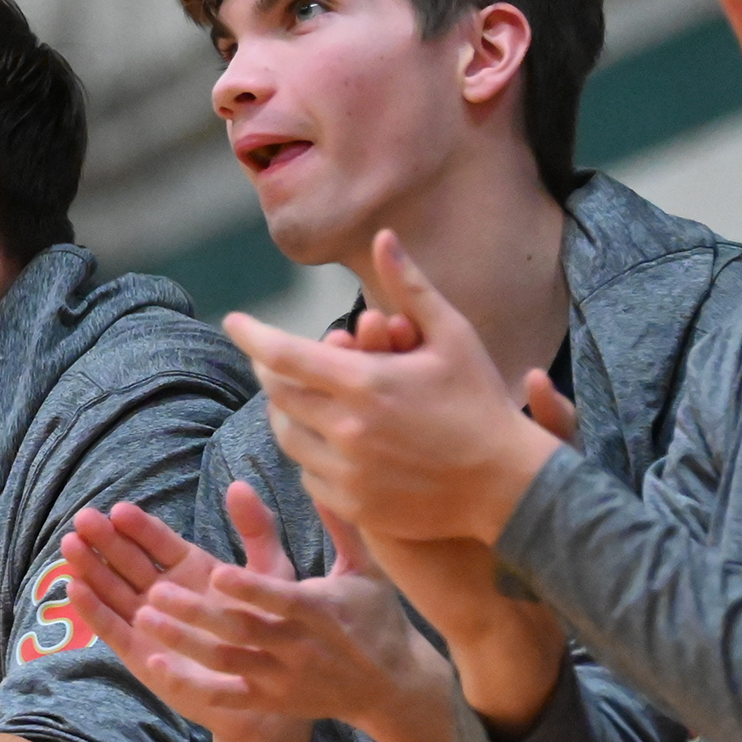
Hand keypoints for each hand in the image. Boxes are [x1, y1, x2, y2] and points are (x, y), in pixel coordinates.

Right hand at [62, 497, 315, 741]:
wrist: (268, 689)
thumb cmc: (272, 630)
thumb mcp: (270, 574)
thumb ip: (257, 530)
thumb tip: (238, 485)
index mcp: (192, 570)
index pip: (159, 542)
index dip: (139, 527)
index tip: (120, 510)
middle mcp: (166, 593)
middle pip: (128, 562)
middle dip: (106, 541)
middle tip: (84, 520)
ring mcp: (149, 623)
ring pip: (114, 590)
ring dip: (91, 569)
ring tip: (71, 546)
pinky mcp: (140, 653)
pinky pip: (112, 628)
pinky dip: (93, 610)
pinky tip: (76, 588)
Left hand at [241, 232, 565, 545]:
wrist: (507, 485)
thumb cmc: (482, 402)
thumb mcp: (453, 336)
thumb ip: (410, 286)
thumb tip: (383, 236)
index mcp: (365, 383)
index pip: (283, 355)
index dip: (252, 335)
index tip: (233, 321)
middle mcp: (347, 429)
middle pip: (279, 395)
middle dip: (269, 372)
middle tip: (270, 359)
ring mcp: (347, 471)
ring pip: (288, 437)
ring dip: (286, 413)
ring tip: (297, 397)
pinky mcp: (353, 505)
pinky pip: (309, 476)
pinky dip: (310, 454)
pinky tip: (326, 440)